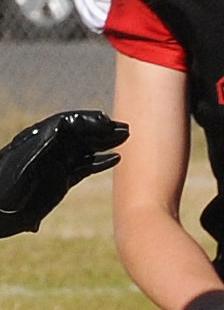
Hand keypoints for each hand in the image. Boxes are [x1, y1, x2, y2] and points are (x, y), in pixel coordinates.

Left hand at [0, 110, 128, 233]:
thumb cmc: (5, 188)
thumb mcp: (22, 163)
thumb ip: (42, 144)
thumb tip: (61, 124)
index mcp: (39, 142)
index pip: (67, 124)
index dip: (88, 121)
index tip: (107, 122)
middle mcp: (49, 151)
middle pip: (80, 135)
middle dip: (102, 130)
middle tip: (124, 128)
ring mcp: (56, 165)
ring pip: (85, 150)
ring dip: (105, 143)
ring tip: (125, 137)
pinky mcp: (62, 181)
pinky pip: (85, 168)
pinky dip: (101, 162)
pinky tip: (116, 158)